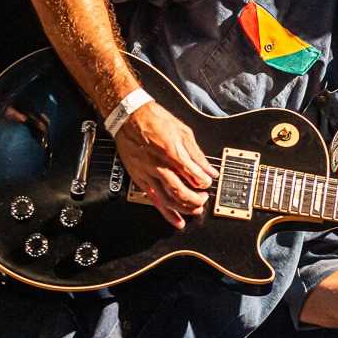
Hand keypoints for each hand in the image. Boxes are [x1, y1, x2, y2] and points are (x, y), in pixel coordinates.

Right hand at [114, 101, 218, 228]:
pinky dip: (166, 213)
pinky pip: (154, 200)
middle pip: (181, 191)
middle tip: (203, 199)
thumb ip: (196, 154)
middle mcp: (159, 165)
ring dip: (183, 208)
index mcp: (172, 151)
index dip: (204, 182)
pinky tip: (176, 220)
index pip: (193, 175)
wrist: (129, 117)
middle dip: (196, 199)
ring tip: (195, 210)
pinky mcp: (140, 178)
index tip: (208, 182)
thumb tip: (209, 169)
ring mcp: (148, 173)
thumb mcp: (182, 131)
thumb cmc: (155, 120)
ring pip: (168, 199)